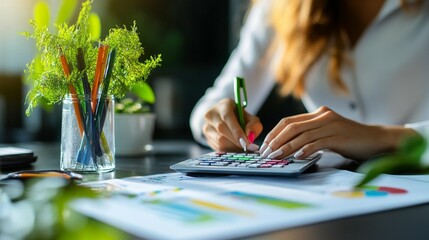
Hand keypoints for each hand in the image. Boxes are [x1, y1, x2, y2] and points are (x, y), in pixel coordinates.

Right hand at [202, 99, 262, 151]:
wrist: (226, 120)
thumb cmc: (240, 119)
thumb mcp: (250, 118)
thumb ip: (253, 125)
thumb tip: (249, 136)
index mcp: (223, 105)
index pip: (227, 117)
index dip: (236, 131)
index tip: (246, 142)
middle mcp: (211, 114)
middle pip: (221, 129)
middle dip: (236, 141)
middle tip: (247, 148)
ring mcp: (206, 125)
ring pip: (219, 140)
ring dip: (232, 146)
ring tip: (242, 148)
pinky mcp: (206, 137)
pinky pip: (217, 146)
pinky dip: (228, 150)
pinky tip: (235, 148)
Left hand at [259, 106, 418, 160]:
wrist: (376, 139)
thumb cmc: (349, 139)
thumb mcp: (326, 132)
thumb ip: (310, 134)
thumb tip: (286, 145)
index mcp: (317, 113)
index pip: (288, 121)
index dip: (274, 133)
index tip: (264, 145)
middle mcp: (323, 116)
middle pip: (291, 127)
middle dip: (276, 140)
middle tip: (266, 153)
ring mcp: (331, 125)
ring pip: (302, 135)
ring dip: (286, 147)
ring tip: (276, 157)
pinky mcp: (339, 136)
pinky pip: (317, 143)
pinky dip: (305, 150)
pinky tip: (297, 157)